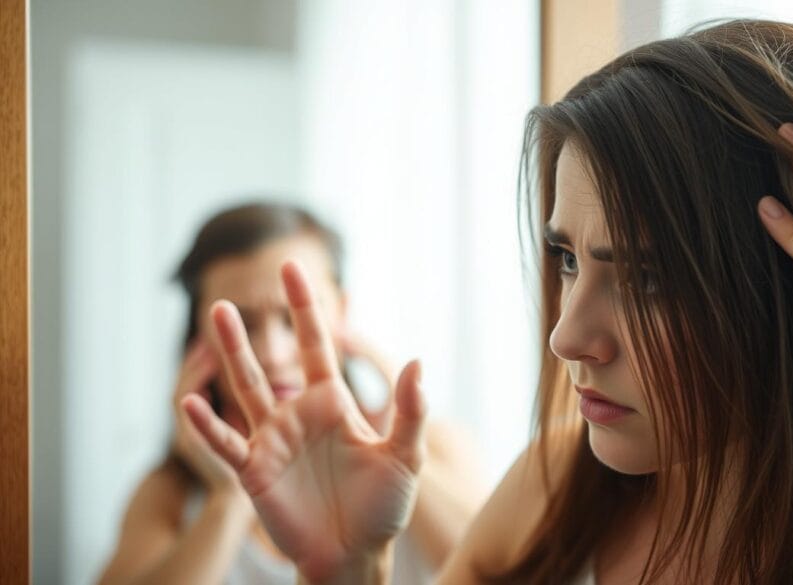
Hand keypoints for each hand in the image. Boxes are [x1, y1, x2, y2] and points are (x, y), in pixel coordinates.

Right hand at [181, 261, 426, 583]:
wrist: (355, 555)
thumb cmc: (383, 507)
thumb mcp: (405, 455)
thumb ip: (409, 410)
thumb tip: (419, 361)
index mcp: (333, 403)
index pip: (317, 345)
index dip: (307, 308)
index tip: (293, 269)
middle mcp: (298, 415)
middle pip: (270, 362)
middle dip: (253, 329)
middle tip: (234, 292)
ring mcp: (273, 441)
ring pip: (244, 390)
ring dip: (229, 355)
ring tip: (216, 316)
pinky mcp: (255, 472)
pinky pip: (226, 444)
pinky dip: (208, 425)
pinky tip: (190, 402)